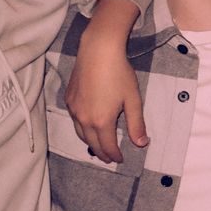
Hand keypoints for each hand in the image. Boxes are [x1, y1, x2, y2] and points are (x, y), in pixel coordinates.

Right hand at [65, 1, 144, 162]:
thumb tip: (141, 143)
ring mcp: (73, 109)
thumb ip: (136, 124)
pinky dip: (82, 128)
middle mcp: (84, 118)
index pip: (107, 146)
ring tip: (97, 146)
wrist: (98, 52)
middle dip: (101, 153)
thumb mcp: (133, 100)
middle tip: (108, 158)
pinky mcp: (68, 99)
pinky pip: (74, 120)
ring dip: (89, 142)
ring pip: (80, 133)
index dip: (114, 155)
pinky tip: (88, 125)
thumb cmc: (119, 74)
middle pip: (91, 143)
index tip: (120, 159)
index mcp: (101, 121)